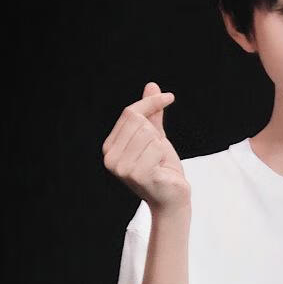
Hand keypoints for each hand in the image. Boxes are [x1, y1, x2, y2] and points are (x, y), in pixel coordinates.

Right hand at [101, 82, 190, 212]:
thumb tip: (151, 85)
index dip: (151, 103)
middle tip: (158, 153)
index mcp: (110, 147)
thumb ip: (151, 114)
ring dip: (160, 147)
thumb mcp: (156, 137)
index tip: (169, 97)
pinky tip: (160, 170)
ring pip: (149, 134)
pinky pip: (157, 148)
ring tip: (158, 163)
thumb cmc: (162, 168)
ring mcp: (121, 168)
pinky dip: (164, 156)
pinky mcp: (137, 175)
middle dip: (156, 133)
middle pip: (139, 121)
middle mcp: (110, 158)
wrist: (172, 197)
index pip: (129, 113)